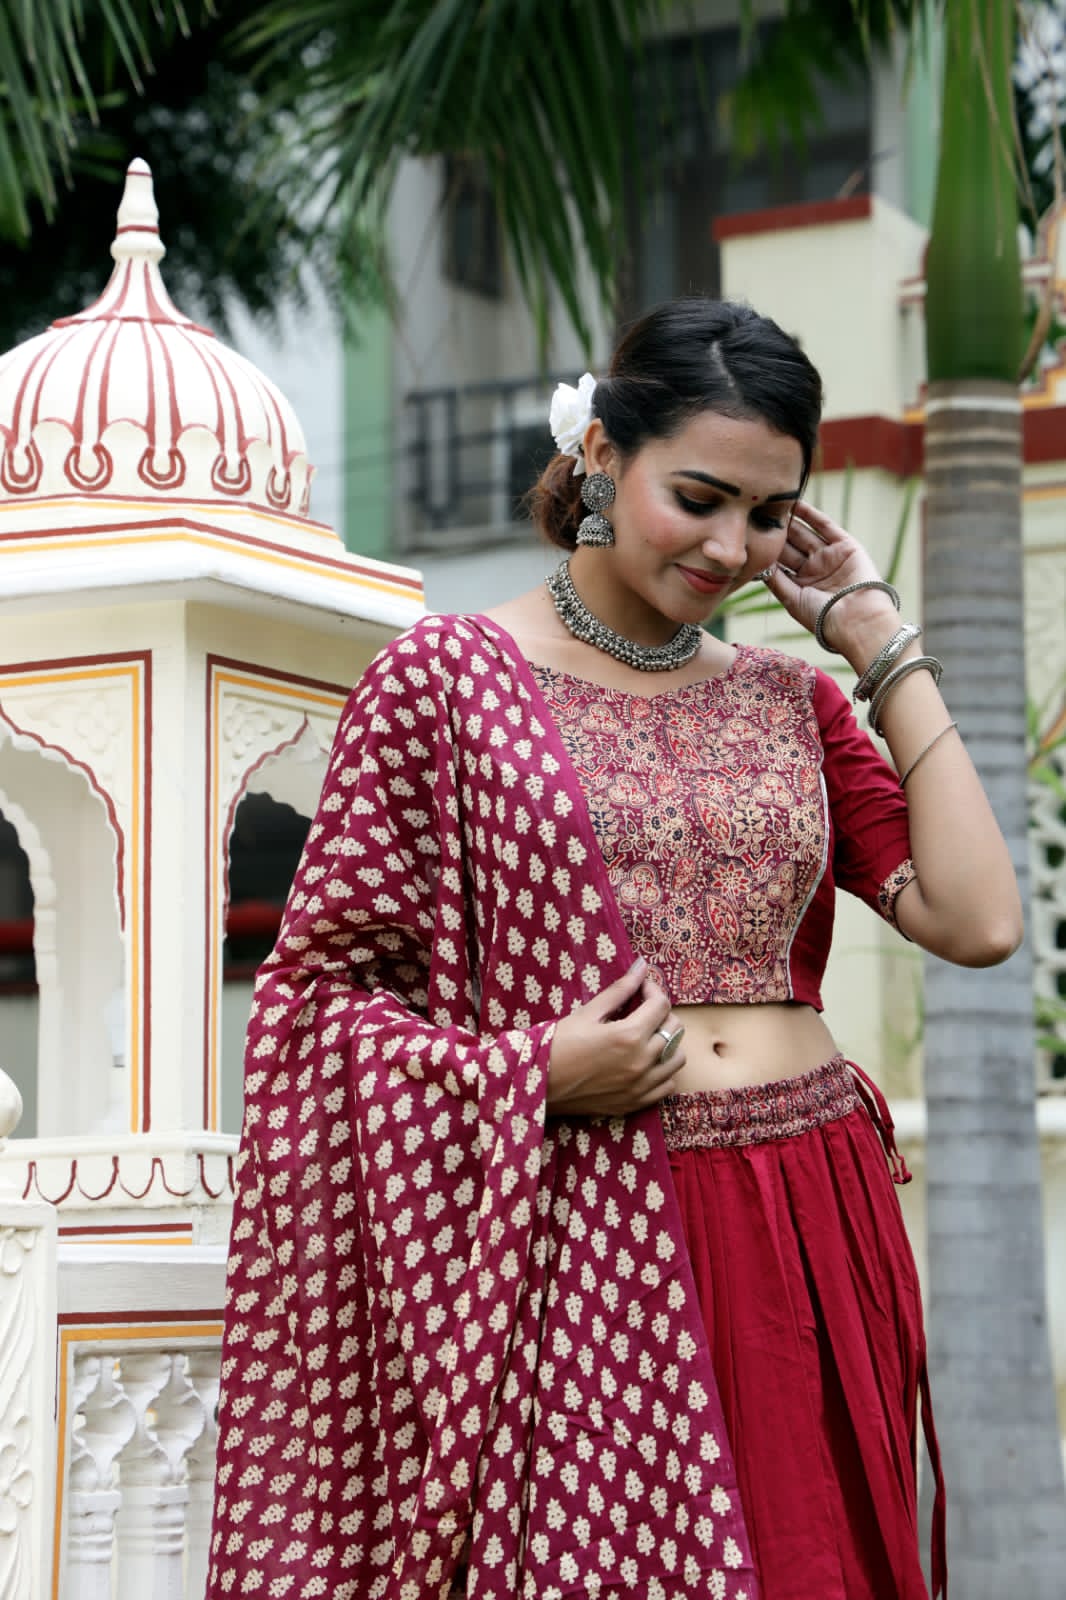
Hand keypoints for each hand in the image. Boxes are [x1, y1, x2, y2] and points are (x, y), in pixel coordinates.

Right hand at [546, 958, 685, 1116]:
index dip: (652, 989)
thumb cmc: (558, 1045)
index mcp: (629, 1035)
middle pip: (674, 1029)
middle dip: (662, 1013)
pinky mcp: (635, 1103)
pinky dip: (663, 1071)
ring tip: (648, 1037)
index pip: (661, 1004)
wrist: (539, 1085)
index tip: (641, 988)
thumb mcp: (587, 1013)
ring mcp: (641, 1085)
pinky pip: (667, 1085)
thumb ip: (619, 991)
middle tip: (643, 1010)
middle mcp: (641, 1061)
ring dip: (668, 1043)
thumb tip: (641, 967)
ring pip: (677, 1058)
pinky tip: (646, 1063)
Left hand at [763, 500, 896, 651]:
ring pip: (805, 534)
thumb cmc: (822, 616)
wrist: (856, 618)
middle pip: (790, 546)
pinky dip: (811, 514)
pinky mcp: (845, 545)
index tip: (747, 537)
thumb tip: (757, 562)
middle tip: (756, 516)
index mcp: (802, 585)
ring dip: (790, 521)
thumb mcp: (792, 599)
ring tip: (773, 505)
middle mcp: (815, 569)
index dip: (766, 550)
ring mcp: (830, 556)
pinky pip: (825, 526)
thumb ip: (775, 580)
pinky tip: (795, 503)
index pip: (780, 563)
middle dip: (776, 533)